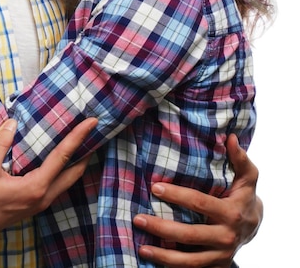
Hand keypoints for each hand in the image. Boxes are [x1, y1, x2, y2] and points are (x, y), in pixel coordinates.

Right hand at [0, 117, 96, 247]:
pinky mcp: (32, 205)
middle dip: (86, 151)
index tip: (92, 122)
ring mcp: (39, 204)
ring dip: (77, 163)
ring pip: (67, 182)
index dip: (77, 137)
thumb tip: (13, 123)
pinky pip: (57, 186)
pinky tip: (59, 163)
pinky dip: (64, 171)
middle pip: (73, 172)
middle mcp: (42, 197)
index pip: (62, 157)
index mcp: (35, 187)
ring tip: (82, 145)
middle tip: (94, 132)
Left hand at [134, 134, 260, 266]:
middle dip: (162, 227)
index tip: (154, 187)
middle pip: (190, 234)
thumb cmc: (243, 196)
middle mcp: (226, 237)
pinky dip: (172, 266)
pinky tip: (152, 259)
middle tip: (138, 218)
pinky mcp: (215, 266)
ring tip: (141, 247)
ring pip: (189, 260)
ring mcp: (221, 255)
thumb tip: (231, 138)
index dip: (176, 195)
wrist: (254, 226)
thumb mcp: (247, 177)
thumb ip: (240, 159)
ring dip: (163, 254)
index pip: (199, 203)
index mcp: (231, 213)